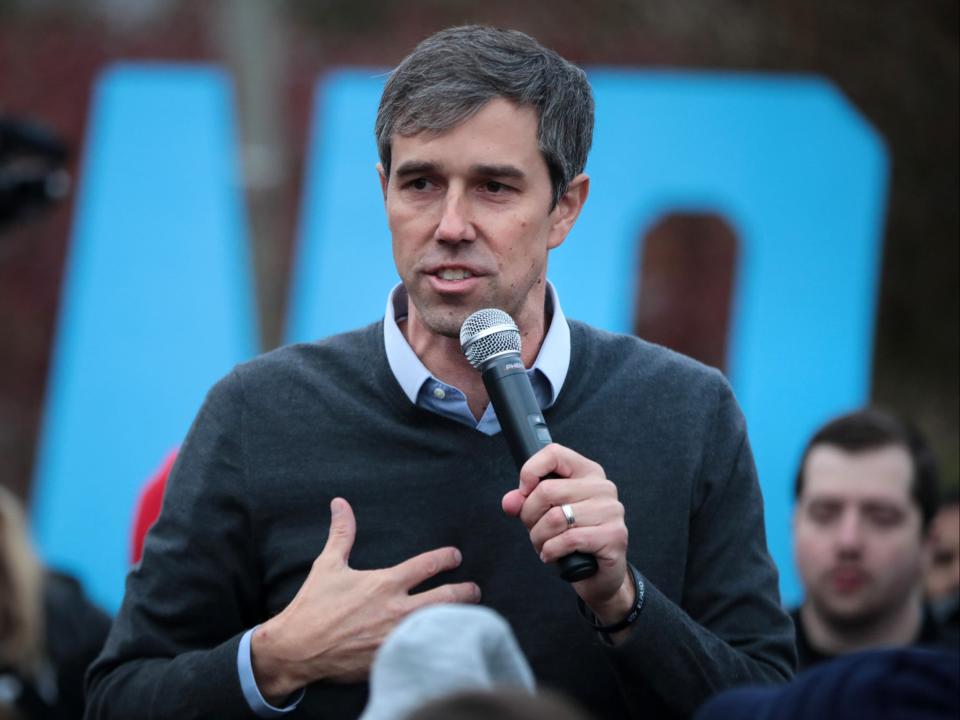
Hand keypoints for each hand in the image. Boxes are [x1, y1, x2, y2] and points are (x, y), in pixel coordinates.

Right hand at [251, 497, 480, 700]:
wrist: (297, 649)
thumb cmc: (313, 606)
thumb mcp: (328, 565)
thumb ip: (342, 533)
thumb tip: (340, 503)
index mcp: (385, 583)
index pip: (427, 565)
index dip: (446, 558)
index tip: (455, 556)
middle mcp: (395, 610)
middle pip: (445, 597)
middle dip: (465, 591)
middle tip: (474, 589)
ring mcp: (396, 637)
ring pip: (440, 625)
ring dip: (457, 619)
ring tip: (469, 616)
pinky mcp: (390, 659)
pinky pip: (424, 651)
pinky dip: (439, 644)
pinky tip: (449, 642)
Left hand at [502, 444, 633, 624]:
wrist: (599, 576)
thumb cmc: (572, 540)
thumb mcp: (545, 516)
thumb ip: (526, 503)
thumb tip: (510, 501)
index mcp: (587, 472)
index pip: (554, 453)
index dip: (530, 471)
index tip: (523, 492)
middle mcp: (602, 487)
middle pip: (547, 490)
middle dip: (530, 516)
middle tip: (534, 530)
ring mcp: (611, 511)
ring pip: (555, 518)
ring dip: (539, 538)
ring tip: (544, 545)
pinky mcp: (614, 536)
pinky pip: (568, 539)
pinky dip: (551, 551)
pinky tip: (552, 555)